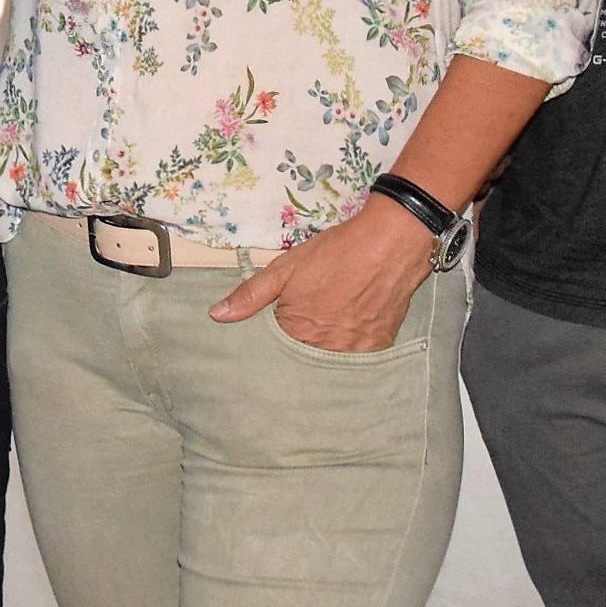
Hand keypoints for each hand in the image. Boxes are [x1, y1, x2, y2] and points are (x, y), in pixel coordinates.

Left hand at [207, 195, 431, 351]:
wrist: (389, 244)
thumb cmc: (334, 253)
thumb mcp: (286, 267)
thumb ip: (251, 294)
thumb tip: (216, 315)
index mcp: (296, 331)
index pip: (275, 351)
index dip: (275, 340)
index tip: (278, 329)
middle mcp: (323, 350)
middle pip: (303, 359)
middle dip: (299, 349)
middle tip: (306, 328)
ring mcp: (353, 353)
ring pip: (330, 362)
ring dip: (325, 352)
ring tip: (328, 331)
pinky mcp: (378, 349)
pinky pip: (358, 360)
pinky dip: (351, 351)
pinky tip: (351, 333)